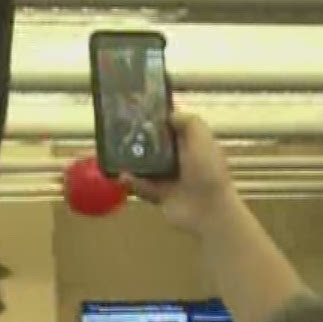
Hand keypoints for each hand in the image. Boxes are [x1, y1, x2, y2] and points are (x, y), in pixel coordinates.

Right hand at [120, 113, 236, 232]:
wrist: (208, 209)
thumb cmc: (207, 170)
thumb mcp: (201, 137)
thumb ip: (187, 122)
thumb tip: (169, 114)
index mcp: (192, 143)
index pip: (172, 128)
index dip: (157, 120)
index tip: (137, 112)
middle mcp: (180, 159)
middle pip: (155, 145)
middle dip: (139, 139)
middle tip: (119, 132)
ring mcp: (169, 178)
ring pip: (145, 166)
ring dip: (131, 161)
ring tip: (114, 154)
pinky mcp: (160, 195)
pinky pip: (142, 186)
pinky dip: (132, 181)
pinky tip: (122, 175)